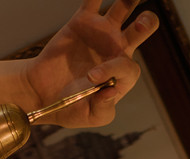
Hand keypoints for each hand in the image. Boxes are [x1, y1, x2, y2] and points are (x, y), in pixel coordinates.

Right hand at [20, 2, 157, 127]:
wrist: (43, 93)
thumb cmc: (69, 107)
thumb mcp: (89, 117)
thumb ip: (104, 109)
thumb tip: (112, 91)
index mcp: (122, 74)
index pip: (127, 66)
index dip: (113, 70)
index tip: (91, 78)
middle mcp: (117, 48)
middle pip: (141, 29)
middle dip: (147, 24)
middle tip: (142, 23)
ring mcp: (102, 31)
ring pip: (124, 7)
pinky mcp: (83, 20)